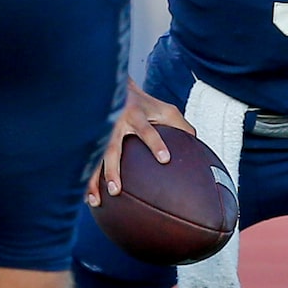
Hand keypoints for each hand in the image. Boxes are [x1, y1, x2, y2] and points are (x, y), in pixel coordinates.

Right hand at [86, 77, 192, 206]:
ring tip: (95, 201)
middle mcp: (115, 124)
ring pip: (94, 158)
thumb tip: (200, 149)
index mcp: (136, 115)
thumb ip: (182, 127)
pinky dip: (87, 179)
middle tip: (116, 190)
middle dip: (112, 170)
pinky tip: (88, 198)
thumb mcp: (165, 110)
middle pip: (111, 148)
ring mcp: (100, 132)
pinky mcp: (92, 140)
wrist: (114, 87)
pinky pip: (87, 161)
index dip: (155, 143)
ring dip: (93, 180)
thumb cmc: (146, 103)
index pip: (147, 130)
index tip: (164, 159)